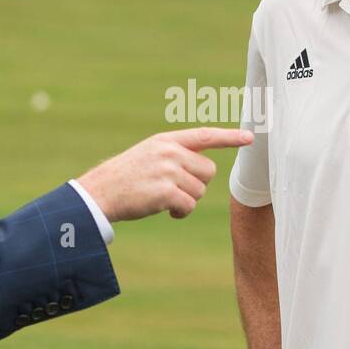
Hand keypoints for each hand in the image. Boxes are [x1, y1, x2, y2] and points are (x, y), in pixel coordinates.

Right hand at [77, 127, 252, 222]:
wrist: (100, 193)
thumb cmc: (126, 178)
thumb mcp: (149, 155)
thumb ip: (175, 156)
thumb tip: (205, 170)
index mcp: (166, 141)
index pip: (205, 135)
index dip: (229, 137)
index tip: (249, 137)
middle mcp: (169, 152)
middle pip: (208, 171)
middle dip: (198, 185)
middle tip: (176, 190)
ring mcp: (168, 171)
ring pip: (200, 191)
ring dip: (187, 201)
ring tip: (164, 200)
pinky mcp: (166, 191)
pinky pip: (189, 205)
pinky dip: (181, 212)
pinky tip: (168, 212)